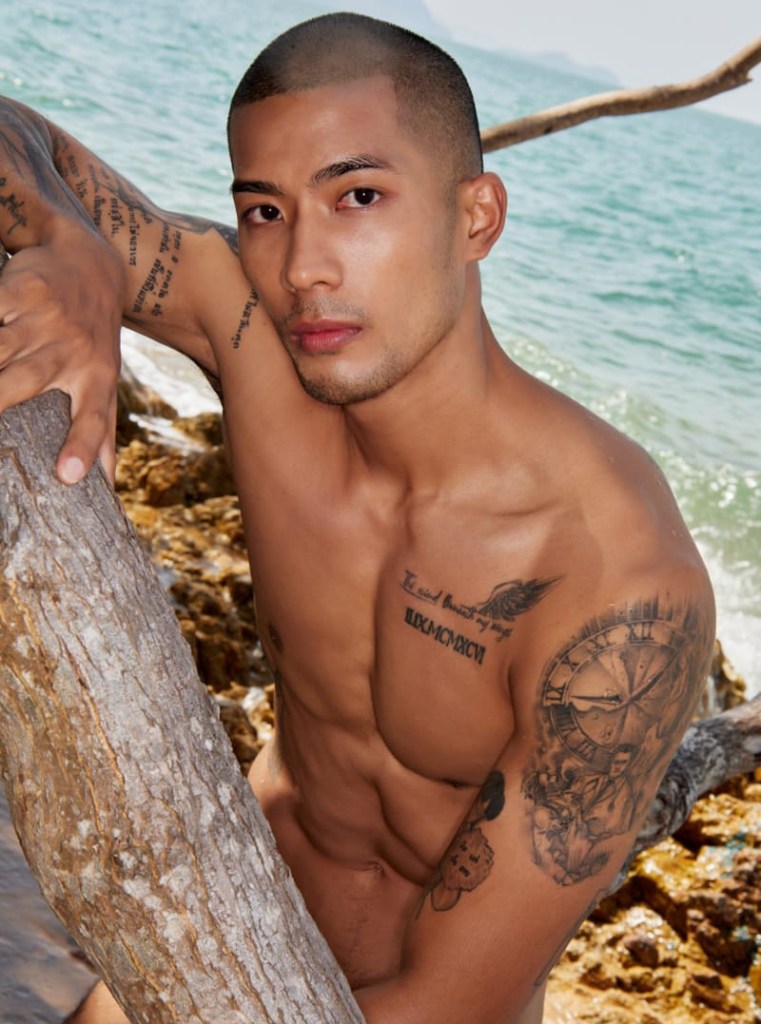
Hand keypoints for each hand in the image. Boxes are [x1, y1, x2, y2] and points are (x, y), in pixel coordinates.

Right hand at [0, 224, 123, 483]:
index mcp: (97, 375)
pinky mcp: (16, 289)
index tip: (69, 477)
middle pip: (24, 380)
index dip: (83, 446)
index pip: (92, 416)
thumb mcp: (107, 379)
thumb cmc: (94, 337)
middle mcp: (71, 348)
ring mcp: (41, 318)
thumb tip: (108, 489)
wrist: (91, 263)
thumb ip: (102, 433)